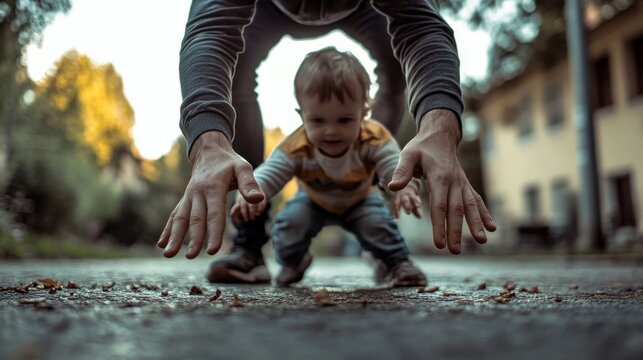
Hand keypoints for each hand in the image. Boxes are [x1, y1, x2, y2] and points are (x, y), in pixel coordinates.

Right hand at [157, 131, 264, 258]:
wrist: (209, 151)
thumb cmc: (229, 162)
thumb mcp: (243, 167)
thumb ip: (249, 184)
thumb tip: (258, 200)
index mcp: (213, 187)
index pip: (214, 213)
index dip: (214, 232)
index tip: (213, 250)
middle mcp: (198, 193)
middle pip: (196, 219)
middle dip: (193, 238)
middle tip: (191, 256)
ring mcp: (189, 197)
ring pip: (181, 218)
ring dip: (175, 237)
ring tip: (168, 254)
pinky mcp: (185, 200)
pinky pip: (175, 215)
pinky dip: (167, 230)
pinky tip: (161, 244)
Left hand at [388, 109, 495, 253]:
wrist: (440, 136)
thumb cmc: (421, 147)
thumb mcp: (408, 155)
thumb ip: (402, 171)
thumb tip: (393, 187)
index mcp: (439, 176)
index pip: (439, 205)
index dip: (439, 225)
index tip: (439, 243)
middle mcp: (454, 181)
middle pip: (456, 210)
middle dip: (456, 231)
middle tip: (455, 251)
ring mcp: (462, 183)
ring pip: (470, 206)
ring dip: (476, 224)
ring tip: (481, 242)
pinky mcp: (465, 185)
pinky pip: (476, 200)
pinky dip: (484, 214)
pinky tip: (492, 228)